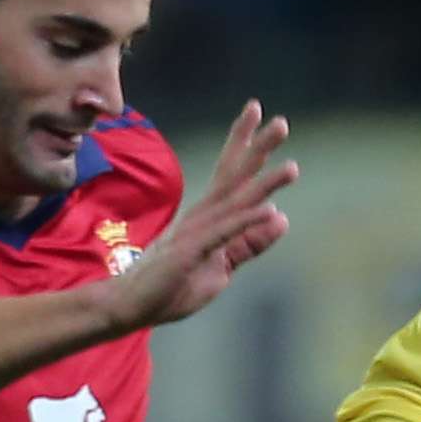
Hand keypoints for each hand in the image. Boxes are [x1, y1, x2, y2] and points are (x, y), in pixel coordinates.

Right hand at [103, 101, 297, 332]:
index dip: (247, 144)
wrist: (127, 306)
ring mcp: (194, 233)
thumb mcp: (220, 267)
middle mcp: (202, 217)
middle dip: (258, 148)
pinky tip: (271, 211)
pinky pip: (224, 234)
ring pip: (234, 203)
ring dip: (264, 185)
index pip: (231, 174)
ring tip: (293, 168)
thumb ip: (249, 244)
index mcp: (208, 217)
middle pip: (234, 176)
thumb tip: (282, 216)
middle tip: (282, 122)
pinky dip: (247, 221)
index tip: (264, 115)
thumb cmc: (170, 287)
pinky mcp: (189, 253)